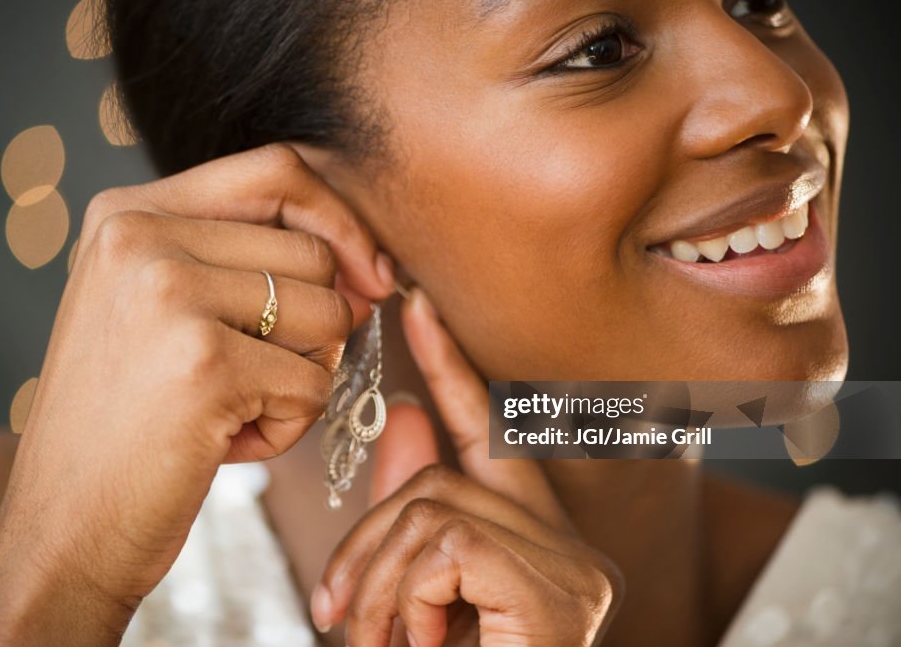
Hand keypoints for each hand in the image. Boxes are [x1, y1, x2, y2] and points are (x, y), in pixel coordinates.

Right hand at [0, 144, 393, 645]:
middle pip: (314, 252)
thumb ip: (241, 264)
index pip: (278, 171)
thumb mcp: (159, 312)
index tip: (369, 277)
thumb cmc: (125, 425)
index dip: (340, 222)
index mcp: (126, 211)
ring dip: (302, 380)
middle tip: (257, 378)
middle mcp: (139, 235)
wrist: (59, 530)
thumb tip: (370, 271)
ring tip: (230, 411)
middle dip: (317, 327)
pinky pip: (314, 385)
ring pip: (328, 316)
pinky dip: (287, 427)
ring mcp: (169, 293)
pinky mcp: (205, 361)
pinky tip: (222, 444)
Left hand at [311, 288, 622, 646]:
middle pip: (440, 475)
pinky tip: (425, 646)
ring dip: (380, 582)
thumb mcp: (409, 598)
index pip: (490, 431)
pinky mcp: (559, 594)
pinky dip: (408, 599)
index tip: (415, 305)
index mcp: (531, 540)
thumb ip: (408, 517)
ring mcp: (574, 571)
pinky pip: (447, 545)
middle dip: (370, 536)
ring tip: (382, 645)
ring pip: (432, 504)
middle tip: (343, 616)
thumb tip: (404, 425)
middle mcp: (570, 548)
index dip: (450, 366)